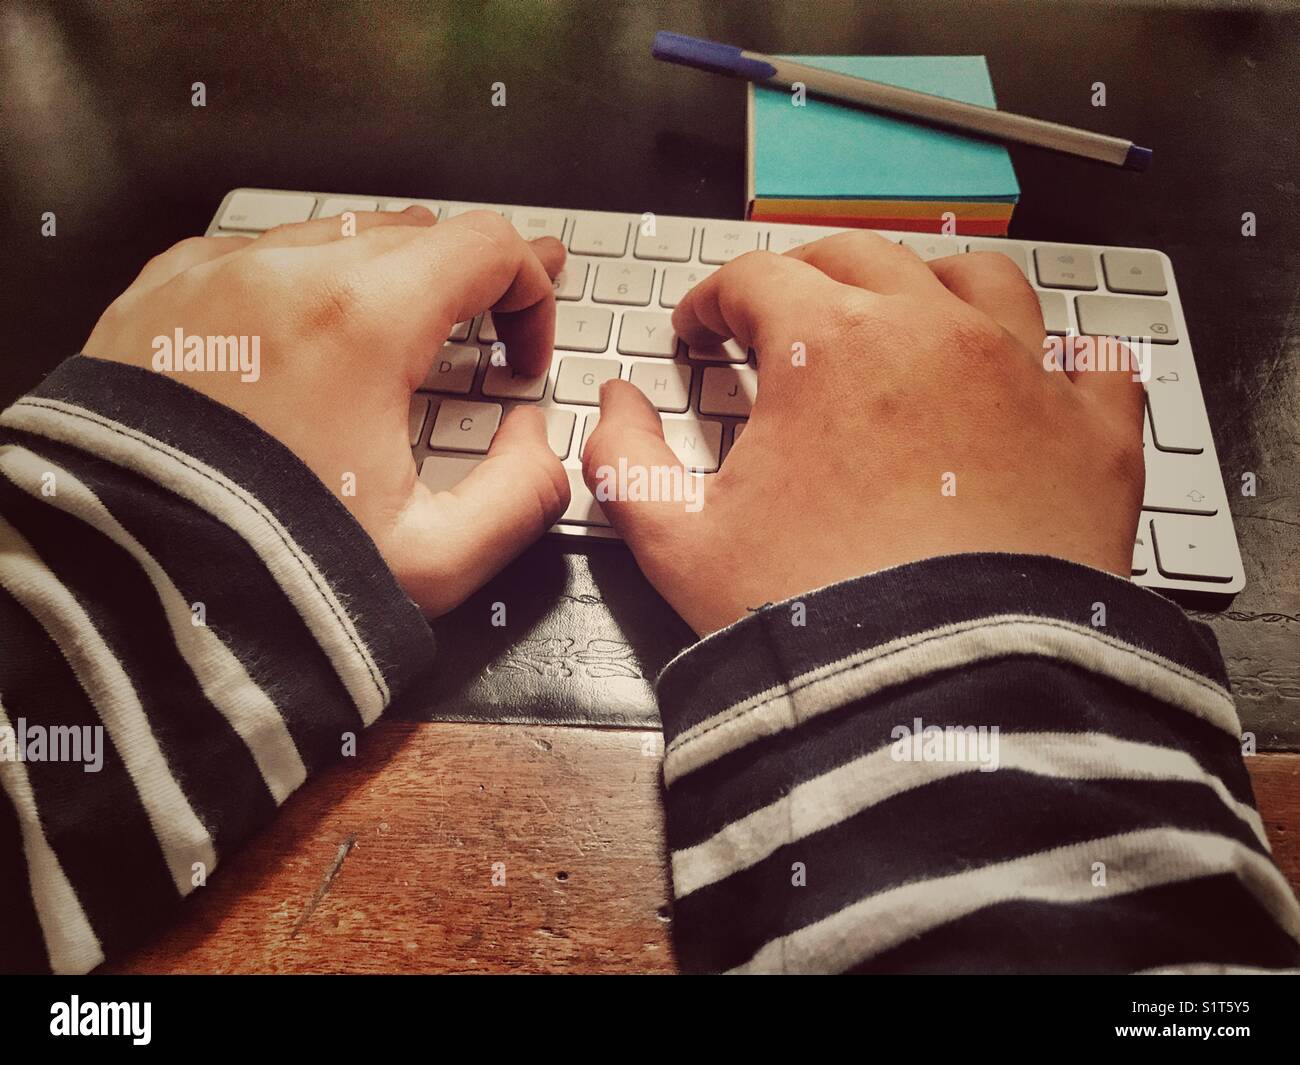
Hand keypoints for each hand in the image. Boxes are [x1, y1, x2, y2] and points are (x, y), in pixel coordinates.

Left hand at [84, 207, 569, 613]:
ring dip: (385, 279)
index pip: (487, 246)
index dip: (533, 290)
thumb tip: (534, 439)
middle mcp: (285, 274)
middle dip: (468, 277)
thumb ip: (523, 494)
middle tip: (493, 317)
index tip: (521, 352)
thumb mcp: (434, 561)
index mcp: (363, 321)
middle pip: (416, 231)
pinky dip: (298, 287)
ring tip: (399, 333)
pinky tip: (304, 339)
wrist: (119, 591)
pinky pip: (253, 259)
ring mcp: (213, 276)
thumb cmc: (263, 573)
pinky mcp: (158, 297)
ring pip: (333, 237)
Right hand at [582, 232, 1144, 635]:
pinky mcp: (1094, 440)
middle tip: (782, 313)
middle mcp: (932, 335)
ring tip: (907, 318)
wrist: (943, 706)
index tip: (700, 330)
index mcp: (828, 346)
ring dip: (930, 287)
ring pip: (980, 282)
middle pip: (862, 258)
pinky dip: (1064, 362)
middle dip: (808, 275)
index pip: (755, 278)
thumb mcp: (678, 545)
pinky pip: (1094, 365)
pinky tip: (1042, 379)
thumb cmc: (814, 623)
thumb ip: (625, 461)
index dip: (712, 299)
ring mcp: (1024, 378)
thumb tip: (612, 405)